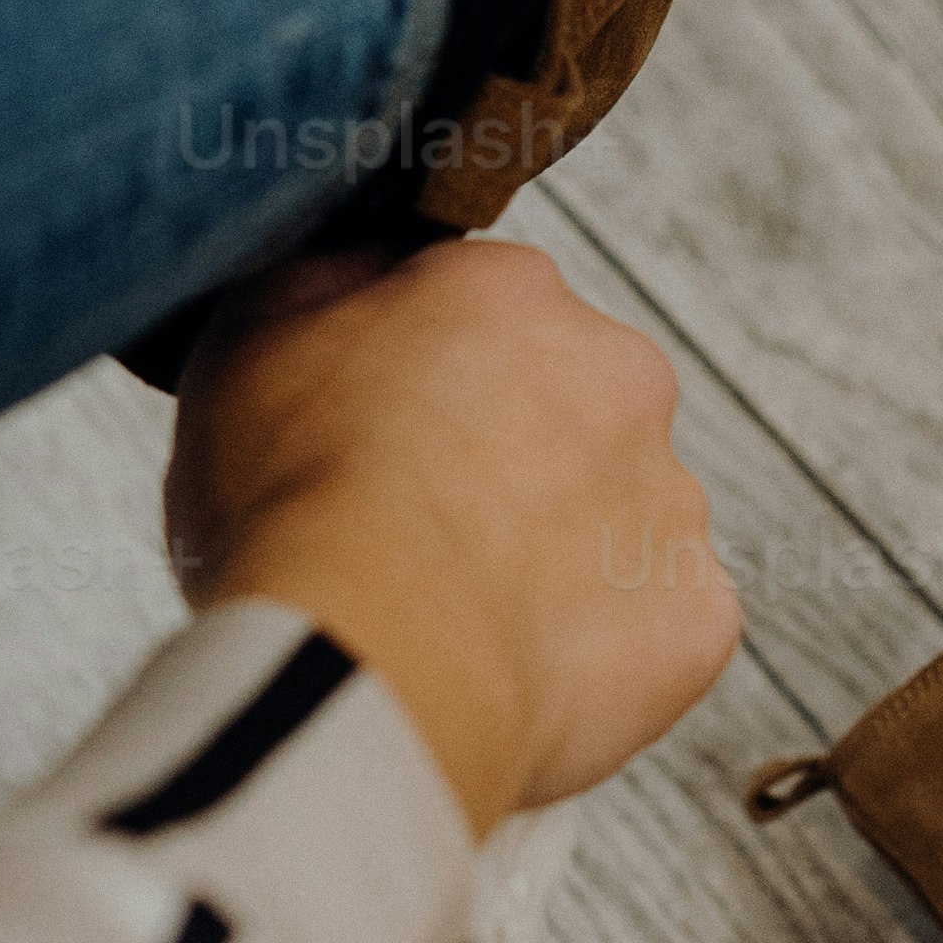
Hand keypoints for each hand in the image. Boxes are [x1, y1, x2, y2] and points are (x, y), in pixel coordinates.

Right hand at [164, 240, 738, 832]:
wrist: (367, 662)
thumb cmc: (291, 507)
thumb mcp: (245, 342)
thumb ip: (319, 281)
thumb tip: (368, 268)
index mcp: (510, 292)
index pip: (485, 319)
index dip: (429, 388)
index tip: (384, 447)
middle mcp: (620, 373)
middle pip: (573, 412)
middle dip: (515, 465)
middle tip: (427, 539)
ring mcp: (670, 497)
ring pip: (619, 523)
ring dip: (560, 559)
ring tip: (465, 622)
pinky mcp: (697, 613)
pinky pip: (655, 630)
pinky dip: (599, 655)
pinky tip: (519, 674)